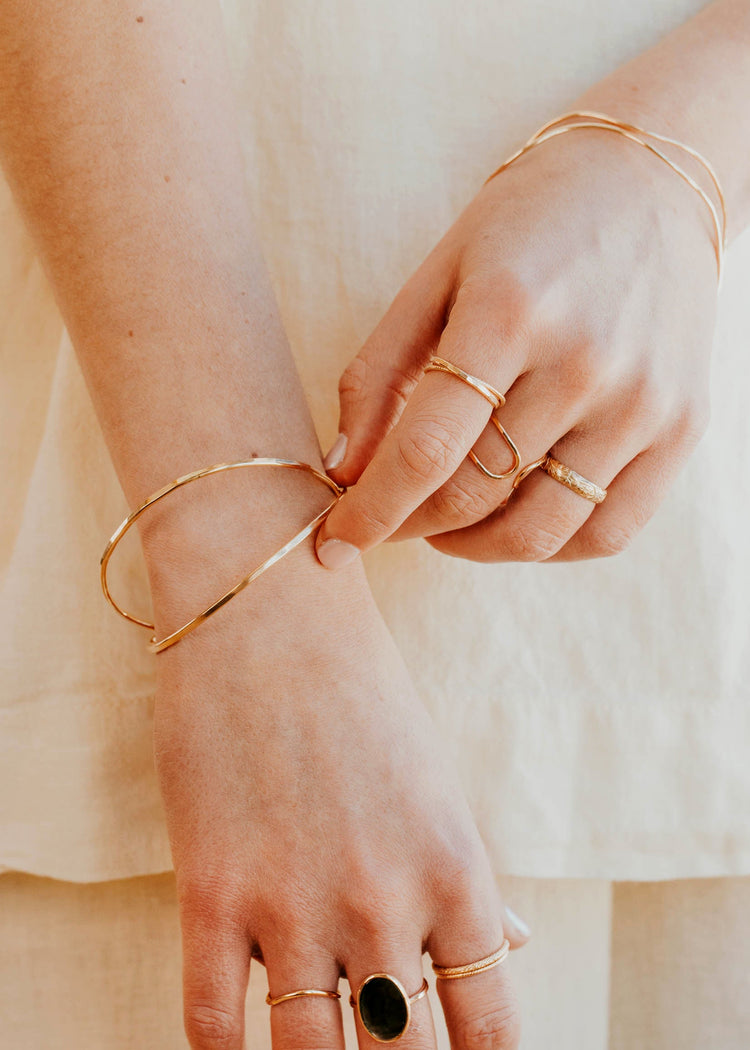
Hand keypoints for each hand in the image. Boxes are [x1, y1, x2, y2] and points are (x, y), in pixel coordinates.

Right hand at [147, 512, 528, 1049]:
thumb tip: (510, 945)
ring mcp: (294, 904)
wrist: (269, 610)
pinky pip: (213, 1024)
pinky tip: (235, 1040)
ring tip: (314, 1044)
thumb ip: (464, 879)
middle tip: (379, 1048)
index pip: (491, 1032)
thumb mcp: (433, 784)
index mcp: (457, 876)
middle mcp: (385, 904)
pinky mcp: (210, 892)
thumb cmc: (361, 692)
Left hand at [315, 126, 717, 564]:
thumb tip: (343, 471)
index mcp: (510, 311)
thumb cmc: (525, 228)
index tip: (336, 542)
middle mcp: (584, 363)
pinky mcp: (683, 429)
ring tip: (444, 522)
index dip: (371, 511)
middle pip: (476, 495)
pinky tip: (514, 517)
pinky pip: (607, 533)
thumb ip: (379, 372)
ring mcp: (642, 402)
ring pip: (538, 532)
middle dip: (409, 525)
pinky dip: (547, 546)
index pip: (427, 449)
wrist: (650, 185)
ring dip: (472, 547)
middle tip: (386, 518)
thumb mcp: (436, 275)